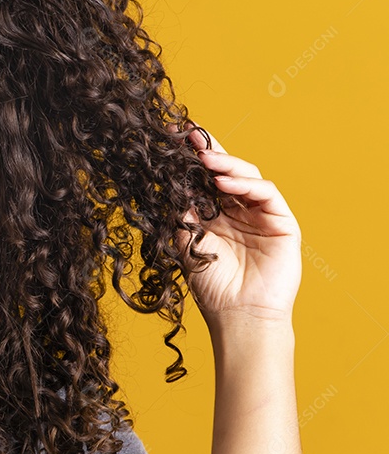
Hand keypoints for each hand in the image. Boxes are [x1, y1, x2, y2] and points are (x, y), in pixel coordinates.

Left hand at [173, 123, 301, 328]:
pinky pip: (266, 193)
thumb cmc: (211, 285)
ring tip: (204, 158)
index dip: (192, 159)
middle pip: (226, 172)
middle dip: (209, 152)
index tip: (173, 139)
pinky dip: (245, 184)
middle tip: (189, 137)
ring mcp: (261, 215)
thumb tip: (170, 179)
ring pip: (247, 176)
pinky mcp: (282, 222)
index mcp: (215, 215)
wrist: (237, 315)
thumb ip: (182, 211)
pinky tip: (223, 183)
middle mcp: (239, 211)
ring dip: (225, 165)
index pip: (204, 179)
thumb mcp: (186, 241)